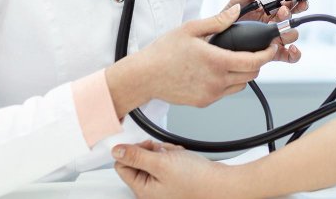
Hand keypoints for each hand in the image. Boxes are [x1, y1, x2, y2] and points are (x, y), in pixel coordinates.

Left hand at [114, 141, 240, 198]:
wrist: (220, 183)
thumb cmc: (195, 179)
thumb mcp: (161, 163)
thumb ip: (136, 156)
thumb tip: (116, 151)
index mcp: (143, 190)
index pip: (122, 166)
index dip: (132, 151)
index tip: (146, 145)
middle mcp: (151, 190)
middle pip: (139, 161)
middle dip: (152, 151)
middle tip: (165, 152)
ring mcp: (163, 184)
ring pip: (154, 158)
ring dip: (165, 152)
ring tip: (177, 156)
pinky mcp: (174, 178)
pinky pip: (166, 161)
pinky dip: (174, 155)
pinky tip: (183, 158)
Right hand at [139, 4, 277, 107]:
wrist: (144, 76)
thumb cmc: (164, 51)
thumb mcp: (191, 28)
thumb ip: (218, 20)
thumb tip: (237, 10)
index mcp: (216, 61)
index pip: (254, 61)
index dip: (267, 53)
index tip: (271, 46)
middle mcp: (217, 81)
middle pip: (252, 74)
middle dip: (257, 62)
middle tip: (254, 50)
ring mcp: (211, 94)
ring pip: (241, 85)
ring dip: (244, 73)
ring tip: (235, 59)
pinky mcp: (204, 102)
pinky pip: (226, 93)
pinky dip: (229, 82)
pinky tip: (218, 71)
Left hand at [225, 0, 307, 62]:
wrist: (217, 40)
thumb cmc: (228, 21)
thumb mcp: (237, 3)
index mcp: (270, 9)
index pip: (288, 2)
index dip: (295, 0)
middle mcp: (275, 23)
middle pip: (292, 18)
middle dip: (291, 14)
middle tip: (282, 11)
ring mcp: (275, 38)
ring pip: (292, 35)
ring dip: (290, 31)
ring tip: (279, 29)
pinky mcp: (274, 53)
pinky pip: (290, 56)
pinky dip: (295, 54)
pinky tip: (291, 49)